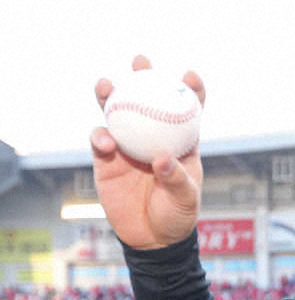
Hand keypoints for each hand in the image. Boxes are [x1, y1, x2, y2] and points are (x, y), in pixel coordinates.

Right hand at [91, 55, 204, 249]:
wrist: (152, 238)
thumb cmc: (178, 216)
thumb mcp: (185, 199)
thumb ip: (176, 178)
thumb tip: (162, 157)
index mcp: (182, 142)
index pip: (188, 110)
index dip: (190, 89)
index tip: (189, 75)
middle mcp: (154, 137)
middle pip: (148, 101)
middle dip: (144, 76)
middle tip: (141, 61)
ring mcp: (128, 146)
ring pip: (117, 113)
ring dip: (111, 96)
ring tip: (108, 85)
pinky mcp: (106, 160)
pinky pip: (100, 140)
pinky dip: (100, 136)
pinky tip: (104, 139)